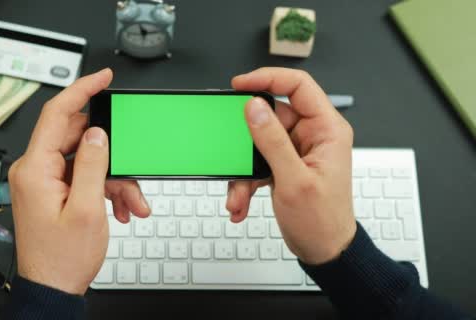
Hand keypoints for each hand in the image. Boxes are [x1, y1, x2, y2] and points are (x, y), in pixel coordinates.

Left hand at [8, 69, 149, 294]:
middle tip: (131, 166)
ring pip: (86, 160)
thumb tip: (96, 133)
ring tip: (132, 201)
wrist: (53, 288)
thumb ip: (92, 165)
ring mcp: (44, 181)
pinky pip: (84, 177)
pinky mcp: (53, 191)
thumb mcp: (87, 209)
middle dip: (112, 153)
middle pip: (77, 138)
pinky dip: (106, 188)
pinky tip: (122, 207)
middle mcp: (35, 171)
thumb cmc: (62, 258)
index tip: (101, 79)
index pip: (57, 114)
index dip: (81, 90)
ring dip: (114, 178)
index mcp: (35, 169)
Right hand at [227, 68, 355, 264]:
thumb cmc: (323, 220)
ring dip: (243, 170)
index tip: (240, 85)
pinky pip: (257, 162)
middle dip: (245, 143)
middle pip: (270, 117)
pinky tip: (241, 200)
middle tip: (232, 154)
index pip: (298, 86)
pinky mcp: (284, 165)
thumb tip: (255, 108)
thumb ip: (272, 140)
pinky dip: (245, 181)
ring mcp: (297, 151)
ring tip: (238, 193)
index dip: (268, 78)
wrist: (324, 250)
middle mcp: (312, 135)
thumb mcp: (293, 180)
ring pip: (258, 143)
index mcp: (326, 129)